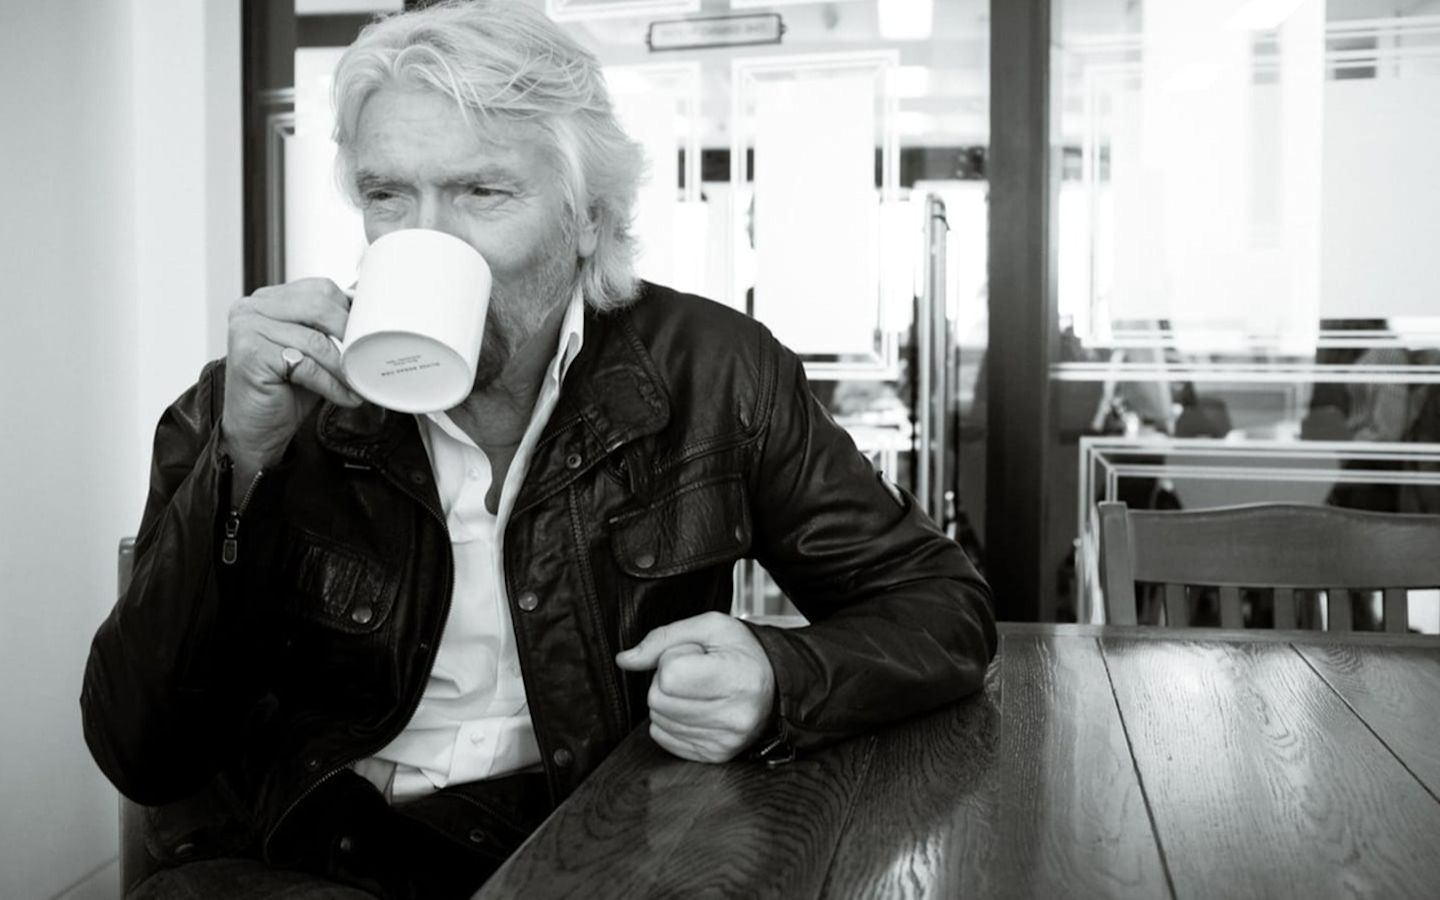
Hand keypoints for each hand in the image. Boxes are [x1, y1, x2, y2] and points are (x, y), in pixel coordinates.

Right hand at [223, 278, 361, 474]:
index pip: (320, 289)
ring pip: (316, 341)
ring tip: (358, 384)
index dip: (349, 313)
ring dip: (344, 368)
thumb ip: (327, 328)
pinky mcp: (251, 355)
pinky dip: (332, 384)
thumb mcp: (310, 351)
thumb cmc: (283, 389)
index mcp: (268, 299)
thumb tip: (369, 315)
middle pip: (319, 308)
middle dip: (350, 336)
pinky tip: (344, 396)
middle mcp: (252, 308)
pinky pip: (307, 366)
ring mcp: (248, 329)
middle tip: (366, 359)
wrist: (254, 429)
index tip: (368, 335)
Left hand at [615, 611, 775, 762]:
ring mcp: (724, 741)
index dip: (673, 658)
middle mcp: (734, 716)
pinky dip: (670, 720)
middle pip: (658, 699)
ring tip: (697, 689)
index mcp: (736, 678)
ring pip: (658, 720)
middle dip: (666, 681)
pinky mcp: (714, 756)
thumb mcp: (709, 627)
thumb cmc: (741, 652)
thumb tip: (624, 660)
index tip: (695, 655)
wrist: (773, 685)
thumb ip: (662, 639)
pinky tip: (694, 708)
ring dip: (668, 700)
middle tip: (694, 672)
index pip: (669, 674)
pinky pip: (663, 738)